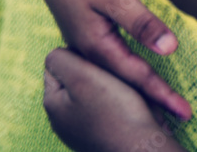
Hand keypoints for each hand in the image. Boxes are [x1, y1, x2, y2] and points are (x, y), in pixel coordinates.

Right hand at [27, 0, 191, 120]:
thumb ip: (142, 23)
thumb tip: (170, 49)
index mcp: (97, 48)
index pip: (137, 78)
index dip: (162, 95)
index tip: (185, 112)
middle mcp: (90, 54)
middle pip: (126, 85)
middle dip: (153, 101)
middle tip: (183, 116)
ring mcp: (87, 48)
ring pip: (118, 76)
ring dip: (141, 91)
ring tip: (165, 106)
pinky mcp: (88, 39)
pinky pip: (112, 64)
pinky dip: (130, 75)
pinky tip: (139, 79)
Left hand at [43, 48, 185, 151]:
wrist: (143, 149)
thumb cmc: (115, 111)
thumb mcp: (82, 76)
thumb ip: (62, 59)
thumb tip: (58, 53)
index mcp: (53, 103)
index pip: (58, 64)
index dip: (80, 56)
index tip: (100, 62)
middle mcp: (62, 120)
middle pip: (76, 79)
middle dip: (95, 72)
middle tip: (115, 75)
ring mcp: (81, 131)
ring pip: (93, 94)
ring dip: (109, 88)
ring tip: (125, 91)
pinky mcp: (99, 137)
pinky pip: (106, 110)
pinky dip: (117, 105)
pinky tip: (129, 107)